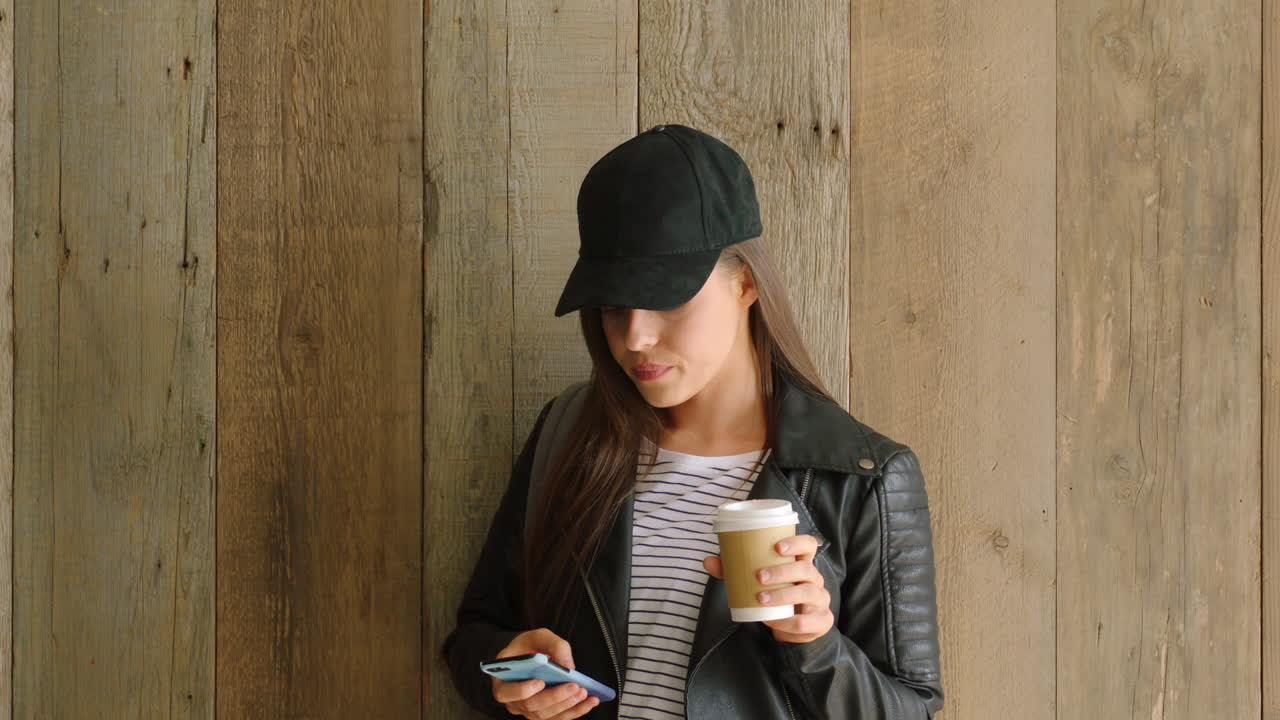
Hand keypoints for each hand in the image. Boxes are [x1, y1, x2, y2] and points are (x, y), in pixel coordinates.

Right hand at [491, 628, 599, 718]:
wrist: (532, 654)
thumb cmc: (530, 646)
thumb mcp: (539, 636)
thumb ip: (554, 645)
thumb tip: (568, 667)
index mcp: (502, 678)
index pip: (505, 692)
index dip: (521, 691)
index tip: (539, 682)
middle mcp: (513, 698)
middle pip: (531, 706)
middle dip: (554, 697)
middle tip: (573, 686)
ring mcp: (528, 708)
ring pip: (546, 714)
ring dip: (567, 705)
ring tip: (583, 692)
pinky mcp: (544, 713)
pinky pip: (559, 717)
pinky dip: (576, 711)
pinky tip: (590, 702)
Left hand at [702, 533, 834, 643]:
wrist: (788, 628)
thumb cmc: (773, 596)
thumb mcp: (754, 582)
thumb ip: (733, 571)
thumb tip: (707, 561)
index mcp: (802, 563)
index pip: (809, 545)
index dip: (797, 543)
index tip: (777, 547)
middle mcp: (815, 579)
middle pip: (806, 569)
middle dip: (782, 571)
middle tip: (759, 576)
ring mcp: (820, 600)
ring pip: (807, 593)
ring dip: (783, 595)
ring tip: (761, 599)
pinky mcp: (821, 621)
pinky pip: (805, 622)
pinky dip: (786, 622)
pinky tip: (771, 620)